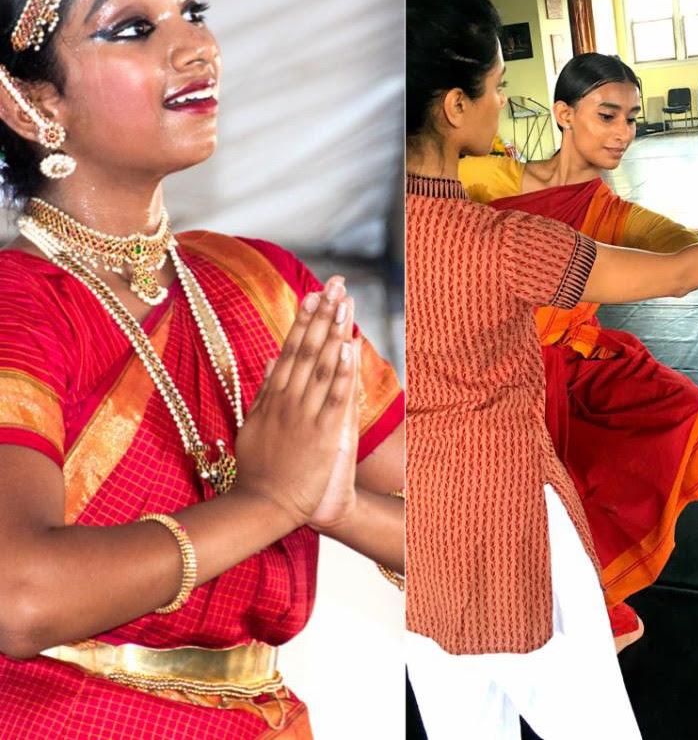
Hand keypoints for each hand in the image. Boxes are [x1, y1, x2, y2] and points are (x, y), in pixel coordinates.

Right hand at [233, 277, 358, 527]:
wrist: (264, 509)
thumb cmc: (262, 472)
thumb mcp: (255, 426)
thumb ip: (264, 392)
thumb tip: (271, 358)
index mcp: (272, 398)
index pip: (290, 350)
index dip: (303, 320)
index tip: (313, 293)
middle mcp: (287, 401)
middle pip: (306, 349)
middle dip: (322, 314)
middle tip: (335, 282)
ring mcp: (304, 416)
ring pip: (321, 365)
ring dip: (333, 331)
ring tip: (344, 301)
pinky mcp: (322, 435)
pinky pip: (334, 397)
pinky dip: (340, 371)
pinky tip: (347, 345)